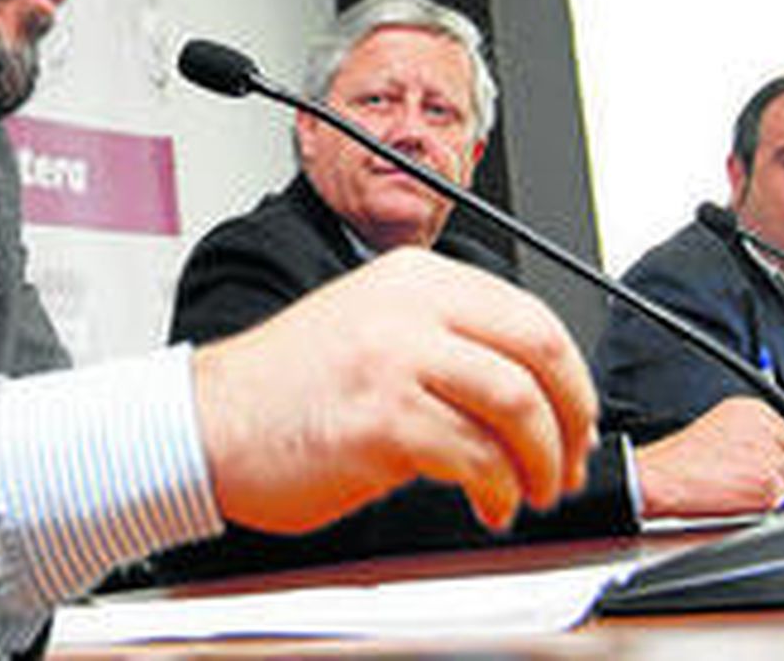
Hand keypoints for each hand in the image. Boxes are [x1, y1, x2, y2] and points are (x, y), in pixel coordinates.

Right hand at [190, 246, 597, 534]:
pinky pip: (477, 458)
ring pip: (518, 406)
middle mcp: (407, 307)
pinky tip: (487, 504)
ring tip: (530, 490)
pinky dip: (497, 490)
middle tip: (569, 459)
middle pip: (538, 351)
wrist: (207, 423)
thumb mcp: (368, 327)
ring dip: (542, 462)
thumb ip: (442, 339)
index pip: (529, 314)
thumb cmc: (282, 389)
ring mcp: (394, 359)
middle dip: (571, 418)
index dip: (570, 377)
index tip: (575, 418)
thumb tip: (528, 389)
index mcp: (411, 278)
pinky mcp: (383, 419)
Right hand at [634, 396, 783, 516]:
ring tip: (760, 496)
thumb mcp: (725, 430)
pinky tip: (751, 501)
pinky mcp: (766, 478)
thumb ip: (762, 434)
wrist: (659, 477)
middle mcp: (763, 423)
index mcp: (752, 408)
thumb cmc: (684, 461)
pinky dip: (776, 505)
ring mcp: (767, 450)